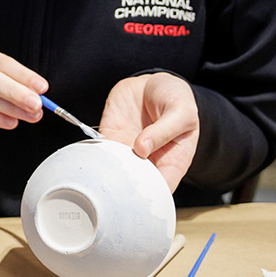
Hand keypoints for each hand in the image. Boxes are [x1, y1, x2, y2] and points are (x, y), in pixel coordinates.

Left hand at [98, 73, 199, 190]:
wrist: (153, 83)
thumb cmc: (175, 99)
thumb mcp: (182, 111)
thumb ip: (166, 129)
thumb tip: (142, 148)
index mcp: (173, 160)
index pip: (163, 186)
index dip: (152, 193)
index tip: (140, 192)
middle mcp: (149, 160)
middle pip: (136, 184)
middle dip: (126, 187)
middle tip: (117, 184)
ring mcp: (128, 150)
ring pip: (115, 171)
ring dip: (108, 172)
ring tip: (104, 170)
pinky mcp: (111, 136)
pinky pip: (100, 151)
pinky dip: (95, 155)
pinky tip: (93, 156)